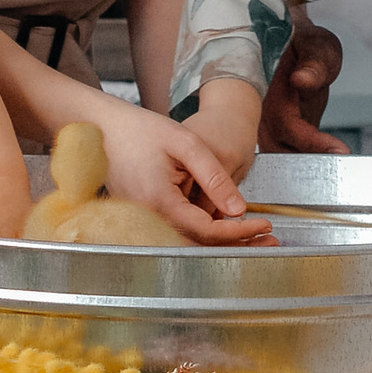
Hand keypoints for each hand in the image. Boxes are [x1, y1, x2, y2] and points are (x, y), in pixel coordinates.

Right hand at [95, 97, 272, 246]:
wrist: (101, 126)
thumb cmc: (140, 129)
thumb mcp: (185, 143)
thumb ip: (213, 176)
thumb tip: (239, 209)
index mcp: (159, 202)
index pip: (207, 231)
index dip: (239, 232)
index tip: (265, 224)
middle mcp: (148, 220)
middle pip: (199, 246)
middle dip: (236, 246)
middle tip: (270, 241)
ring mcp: (141, 222)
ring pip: (188, 243)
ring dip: (222, 243)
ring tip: (256, 238)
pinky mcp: (141, 218)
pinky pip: (176, 233)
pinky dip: (203, 235)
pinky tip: (225, 226)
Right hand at [258, 13, 345, 157]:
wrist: (289, 43)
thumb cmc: (302, 41)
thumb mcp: (315, 45)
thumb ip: (313, 63)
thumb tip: (302, 80)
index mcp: (267, 88)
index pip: (285, 125)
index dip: (311, 142)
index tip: (339, 151)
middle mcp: (259, 110)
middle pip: (276, 150)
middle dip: (306, 164)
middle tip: (340, 166)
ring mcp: (263, 123)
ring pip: (277, 156)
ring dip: (304, 165)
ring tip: (337, 165)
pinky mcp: (274, 131)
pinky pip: (283, 152)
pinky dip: (303, 160)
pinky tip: (326, 160)